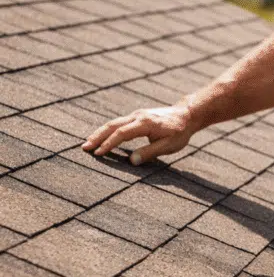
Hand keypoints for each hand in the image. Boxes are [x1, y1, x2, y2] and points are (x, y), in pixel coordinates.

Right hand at [81, 103, 196, 164]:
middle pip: (113, 125)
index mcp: (145, 124)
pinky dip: (108, 130)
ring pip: (114, 123)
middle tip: (84, 147)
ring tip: (88, 143)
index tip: (98, 153)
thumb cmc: (180, 132)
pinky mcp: (137, 116)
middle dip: (97, 136)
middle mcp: (138, 116)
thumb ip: (150, 152)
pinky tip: (101, 137)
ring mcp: (136, 114)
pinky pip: (119, 123)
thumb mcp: (169, 145)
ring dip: (100, 133)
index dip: (109, 144)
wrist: (187, 114)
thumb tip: (132, 161)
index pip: (122, 134)